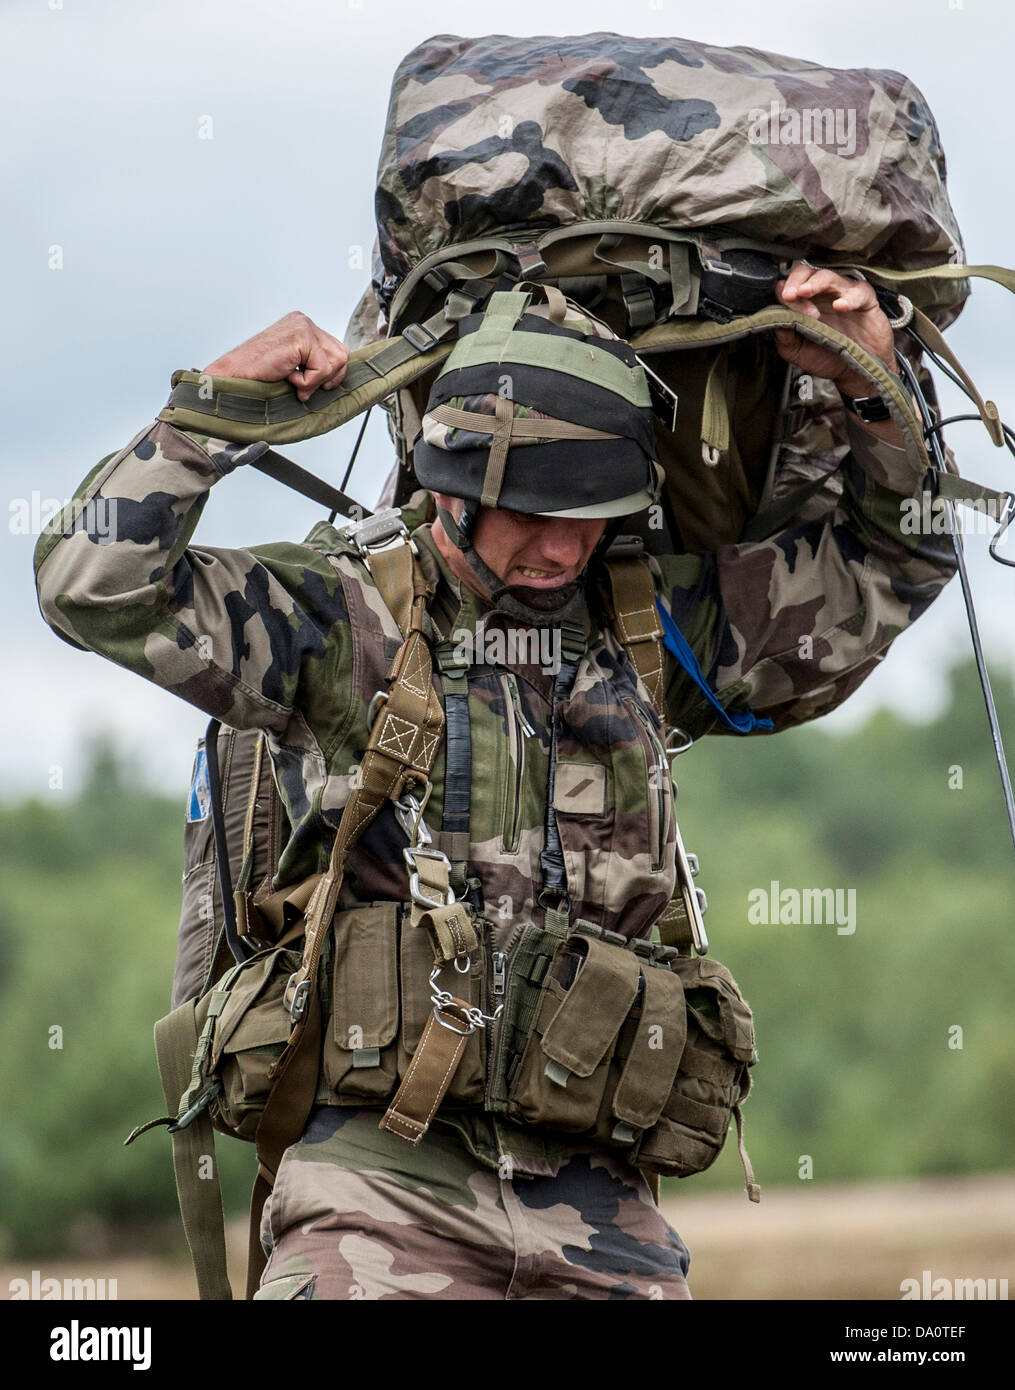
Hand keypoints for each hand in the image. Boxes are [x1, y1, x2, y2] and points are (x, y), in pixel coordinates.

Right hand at [203, 311, 348, 402]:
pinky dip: (307, 382)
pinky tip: (286, 377)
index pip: (337, 350)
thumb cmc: (258, 376)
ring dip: (316, 380)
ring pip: (336, 362)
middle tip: (303, 386)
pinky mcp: (301, 338)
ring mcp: (303, 327)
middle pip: (342, 355)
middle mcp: (304, 321)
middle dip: (328, 378)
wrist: (233, 377)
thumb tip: (339, 374)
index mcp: (302, 325)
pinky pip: (323, 369)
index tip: (310, 385)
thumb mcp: (293, 366)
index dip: (330, 374)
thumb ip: (314, 362)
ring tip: (292, 380)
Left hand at [773, 263, 896, 396]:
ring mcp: (845, 295)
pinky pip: (858, 292)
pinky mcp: (865, 301)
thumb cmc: (829, 357)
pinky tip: (839, 306)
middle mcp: (824, 295)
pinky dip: (848, 297)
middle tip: (789, 295)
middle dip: (796, 281)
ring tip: (805, 293)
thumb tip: (772, 319)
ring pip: (830, 277)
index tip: (781, 299)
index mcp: (807, 303)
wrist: (855, 372)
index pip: (792, 284)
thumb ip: (785, 337)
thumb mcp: (798, 352)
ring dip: (815, 283)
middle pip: (808, 273)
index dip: (785, 290)